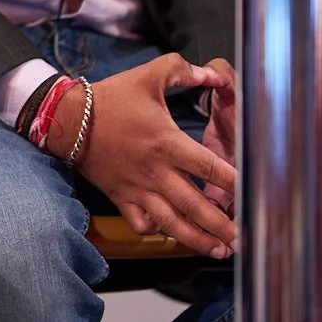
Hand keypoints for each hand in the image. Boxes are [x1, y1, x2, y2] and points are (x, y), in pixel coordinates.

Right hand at [63, 53, 238, 258]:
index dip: (236, 183)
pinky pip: (142, 224)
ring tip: (221, 250)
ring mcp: (138, 189)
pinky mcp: (122, 197)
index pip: (210, 169)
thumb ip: (183, 70)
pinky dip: (158, 232)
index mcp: (167, 143)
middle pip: (196, 206)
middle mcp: (156, 172)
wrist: (68, 118)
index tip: (253, 194)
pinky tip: (173, 233)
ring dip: (199, 240)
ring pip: (173, 223)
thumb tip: (213, 75)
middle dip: (223, 226)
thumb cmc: (110, 98)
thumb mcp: (148, 75)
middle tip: (245, 237)